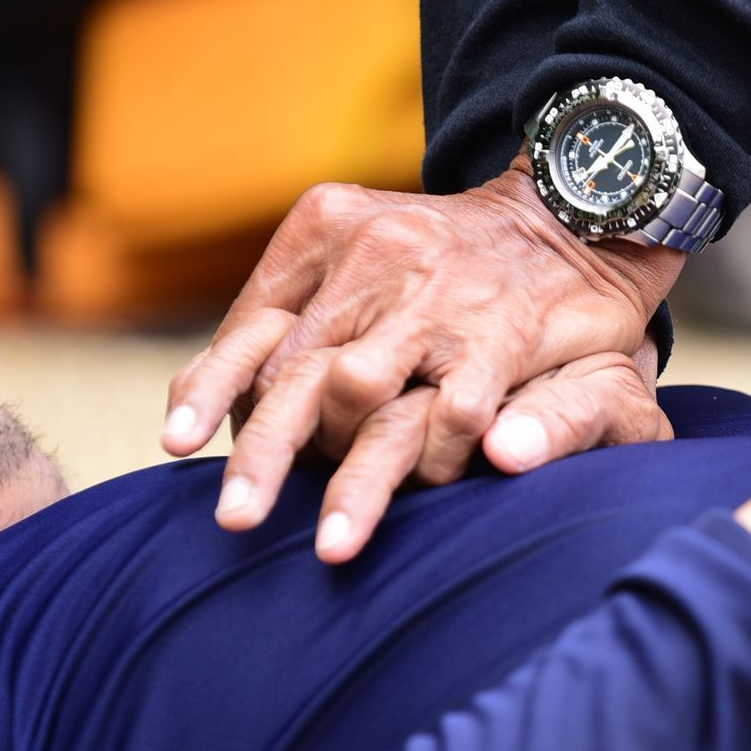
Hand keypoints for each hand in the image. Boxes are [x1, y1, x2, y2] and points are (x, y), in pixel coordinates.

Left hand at [161, 166, 681, 558]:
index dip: (211, 388)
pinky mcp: (501, 333)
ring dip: (349, 477)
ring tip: (333, 542)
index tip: (177, 445)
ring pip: (361, 397)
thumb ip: (299, 311)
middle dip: (263, 453)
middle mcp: (375, 258)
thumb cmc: (455, 255)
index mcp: (328, 232)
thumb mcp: (364, 248)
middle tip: (234, 518)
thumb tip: (227, 396)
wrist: (574, 208)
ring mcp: (438, 297)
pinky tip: (427, 498)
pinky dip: (438, 458)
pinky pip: (454, 412)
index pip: (253, 323)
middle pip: (295, 369)